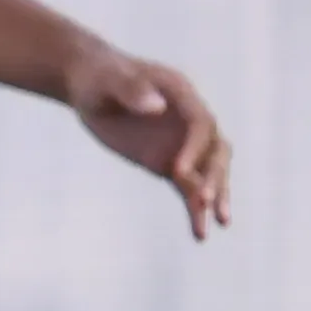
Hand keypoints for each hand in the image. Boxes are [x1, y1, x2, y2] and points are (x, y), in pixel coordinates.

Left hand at [65, 41, 228, 238]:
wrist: (91, 85)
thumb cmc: (99, 77)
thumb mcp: (108, 80)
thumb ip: (131, 90)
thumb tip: (157, 108)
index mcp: (181, 94)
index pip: (201, 123)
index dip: (194, 147)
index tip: (177, 170)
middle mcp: (190, 120)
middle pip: (216, 149)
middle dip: (214, 174)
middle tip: (205, 200)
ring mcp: (183, 143)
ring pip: (209, 172)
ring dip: (216, 196)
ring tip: (220, 224)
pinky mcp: (170, 163)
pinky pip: (188, 188)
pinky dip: (195, 209)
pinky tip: (200, 234)